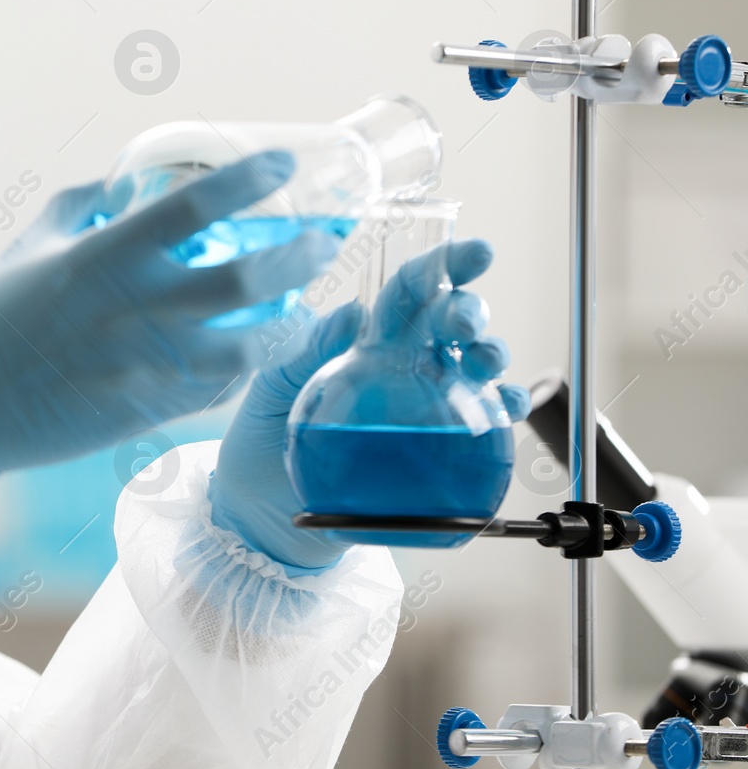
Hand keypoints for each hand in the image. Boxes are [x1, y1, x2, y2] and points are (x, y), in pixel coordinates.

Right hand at [0, 151, 340, 486]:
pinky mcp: (148, 412)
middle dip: (300, 254)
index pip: (196, 205)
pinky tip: (251, 347)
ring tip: (299, 304)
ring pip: (251, 342)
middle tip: (320, 241)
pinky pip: (221, 387)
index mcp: (102, 255)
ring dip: (285, 320)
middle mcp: (134, 308)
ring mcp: (147, 366)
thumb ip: (82, 205)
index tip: (284, 168)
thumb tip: (128, 182)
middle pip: (249, 276)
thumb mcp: (28, 246)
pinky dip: (245, 364)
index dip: (251, 179)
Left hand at [206, 239, 530, 570]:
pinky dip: (506, 410)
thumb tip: (351, 314)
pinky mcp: (437, 452)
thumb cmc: (259, 440)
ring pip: (476, 365)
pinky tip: (509, 406)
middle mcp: (402, 367)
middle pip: (450, 324)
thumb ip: (304, 351)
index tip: (475, 254)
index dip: (443, 267)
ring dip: (493, 354)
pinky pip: (484, 424)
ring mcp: (424, 406)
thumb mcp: (268, 388)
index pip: (408, 293)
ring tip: (485, 361)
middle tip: (464, 323)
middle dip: (469, 310)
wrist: (259, 514)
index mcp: (362, 342)